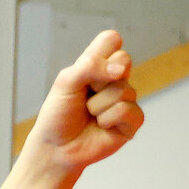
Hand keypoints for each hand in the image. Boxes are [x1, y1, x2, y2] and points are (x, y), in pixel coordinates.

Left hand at [23, 31, 142, 173]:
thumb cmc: (58, 114)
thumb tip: (120, 70)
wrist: (55, 148)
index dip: (101, 53)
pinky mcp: (132, 121)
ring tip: (89, 115)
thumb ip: (89, 66)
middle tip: (85, 95)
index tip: (85, 70)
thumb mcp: (65, 82)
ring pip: (122, 90)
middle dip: (98, 80)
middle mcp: (116, 80)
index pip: (112, 40)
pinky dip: (108, 119)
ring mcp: (126, 99)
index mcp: (99, 65)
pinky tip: (101, 126)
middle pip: (123, 59)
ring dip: (97, 106)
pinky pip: (127, 110)